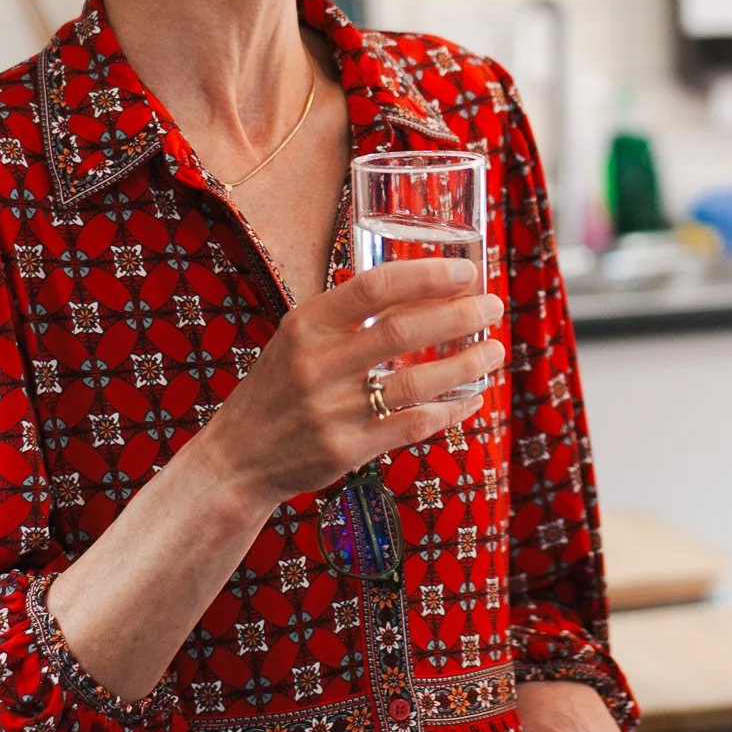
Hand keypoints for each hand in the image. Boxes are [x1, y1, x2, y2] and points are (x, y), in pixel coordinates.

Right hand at [201, 257, 505, 508]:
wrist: (237, 459)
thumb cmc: (278, 390)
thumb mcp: (296, 339)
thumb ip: (345, 317)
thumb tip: (420, 289)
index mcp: (306, 324)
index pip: (374, 288)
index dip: (426, 276)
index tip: (466, 272)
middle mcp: (318, 363)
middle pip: (403, 331)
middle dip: (459, 316)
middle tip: (493, 306)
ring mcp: (332, 409)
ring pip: (417, 381)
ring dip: (466, 364)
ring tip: (494, 351)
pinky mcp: (346, 449)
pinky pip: (412, 425)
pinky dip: (450, 410)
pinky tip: (471, 399)